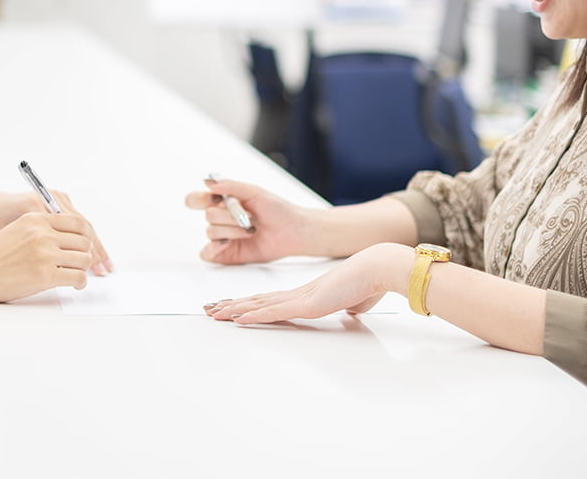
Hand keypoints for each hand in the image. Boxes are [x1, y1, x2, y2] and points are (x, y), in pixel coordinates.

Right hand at [0, 190, 112, 275]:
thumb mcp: (17, 230)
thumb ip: (42, 229)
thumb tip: (70, 237)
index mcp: (36, 218)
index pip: (77, 222)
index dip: (87, 236)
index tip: (88, 246)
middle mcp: (42, 232)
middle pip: (84, 240)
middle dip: (87, 253)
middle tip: (83, 263)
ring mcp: (44, 253)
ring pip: (84, 258)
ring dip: (84, 268)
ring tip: (78, 274)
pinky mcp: (45, 275)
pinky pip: (77, 277)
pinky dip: (80, 282)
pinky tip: (75, 284)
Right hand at [184, 177, 308, 264]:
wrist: (292, 231)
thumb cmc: (277, 209)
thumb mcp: (255, 191)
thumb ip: (231, 186)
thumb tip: (209, 183)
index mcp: (223, 202)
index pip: (197, 199)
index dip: (199, 199)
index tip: (215, 198)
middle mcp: (221, 219)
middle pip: (208, 215)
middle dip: (230, 216)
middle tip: (249, 217)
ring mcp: (222, 237)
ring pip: (211, 232)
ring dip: (233, 230)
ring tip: (251, 230)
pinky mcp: (226, 254)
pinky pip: (206, 253)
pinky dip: (215, 248)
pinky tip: (229, 243)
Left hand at [204, 244, 398, 322]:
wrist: (376, 269)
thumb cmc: (369, 284)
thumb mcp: (356, 302)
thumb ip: (349, 307)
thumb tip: (351, 310)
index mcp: (307, 295)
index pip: (270, 300)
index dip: (249, 303)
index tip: (232, 305)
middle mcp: (298, 295)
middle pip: (257, 300)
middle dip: (232, 304)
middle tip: (210, 307)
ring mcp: (299, 298)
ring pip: (258, 305)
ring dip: (234, 309)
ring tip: (213, 312)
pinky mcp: (305, 304)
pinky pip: (273, 312)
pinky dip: (252, 315)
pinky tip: (236, 318)